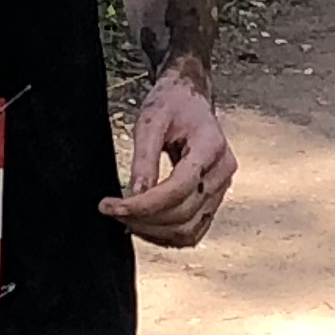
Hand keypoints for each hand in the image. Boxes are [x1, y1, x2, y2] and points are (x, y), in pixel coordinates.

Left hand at [100, 66, 235, 248]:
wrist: (190, 98)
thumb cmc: (172, 103)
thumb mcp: (150, 121)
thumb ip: (144, 158)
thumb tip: (135, 194)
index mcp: (211, 145)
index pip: (179, 188)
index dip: (144, 204)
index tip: (113, 206)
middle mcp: (223, 171)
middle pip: (184, 213)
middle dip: (143, 219)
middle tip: (112, 211)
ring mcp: (222, 188)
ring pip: (189, 229)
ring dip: (154, 232)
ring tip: (125, 219)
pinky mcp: (214, 199)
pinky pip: (193, 230)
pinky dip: (167, 235)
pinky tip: (144, 225)